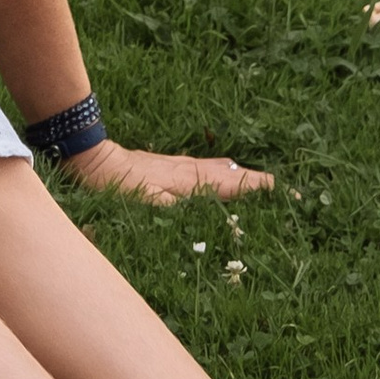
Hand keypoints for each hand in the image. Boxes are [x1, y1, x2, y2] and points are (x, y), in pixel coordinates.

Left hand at [65, 138, 273, 204]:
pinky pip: (203, 168)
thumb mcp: (145, 203)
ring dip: (239, 175)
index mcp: (190, 181)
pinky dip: (219, 172)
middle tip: (282, 189)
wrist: (92, 160)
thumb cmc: (117, 186)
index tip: (286, 191)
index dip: (259, 188)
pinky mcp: (167, 165)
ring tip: (256, 181)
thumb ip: (172, 210)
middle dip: (256, 181)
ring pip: (217, 169)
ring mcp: (178, 165)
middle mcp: (189, 170)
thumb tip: (202, 217)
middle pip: (231, 174)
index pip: (232, 184)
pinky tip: (217, 174)